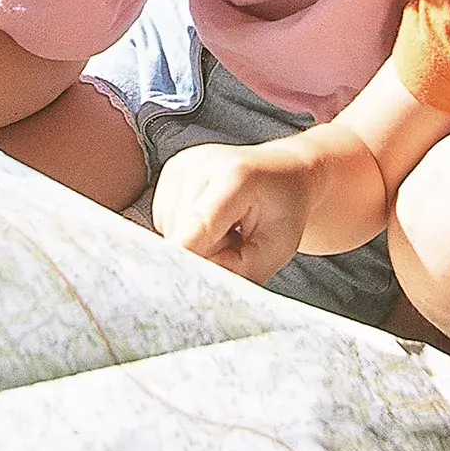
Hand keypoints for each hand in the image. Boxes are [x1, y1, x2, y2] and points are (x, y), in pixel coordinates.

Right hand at [152, 140, 313, 284]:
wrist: (284, 173)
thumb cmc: (283, 209)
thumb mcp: (275, 249)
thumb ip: (237, 272)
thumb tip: (196, 285)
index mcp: (235, 176)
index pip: (199, 226)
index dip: (187, 261)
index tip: (183, 288)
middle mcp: (202, 162)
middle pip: (181, 234)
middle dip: (205, 253)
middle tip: (237, 240)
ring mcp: (183, 164)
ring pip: (170, 231)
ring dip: (195, 243)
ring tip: (227, 228)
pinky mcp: (170, 172)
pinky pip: (165, 222)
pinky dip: (186, 231)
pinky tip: (212, 219)